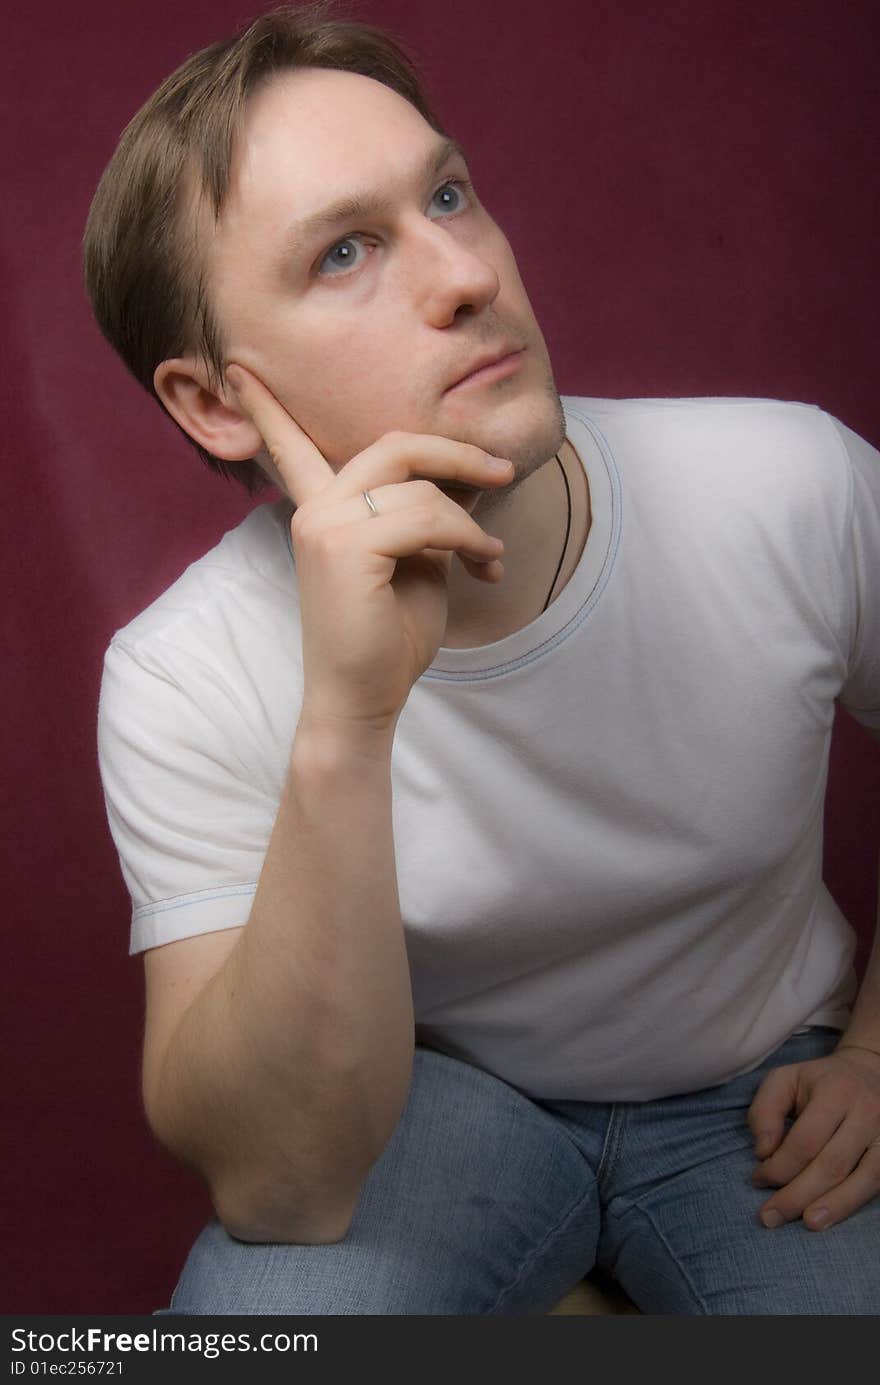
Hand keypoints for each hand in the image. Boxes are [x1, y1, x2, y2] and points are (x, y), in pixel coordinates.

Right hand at [225, 364, 512, 734]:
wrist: (363, 700)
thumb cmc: (388, 639)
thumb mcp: (417, 562)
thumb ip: (431, 513)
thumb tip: (476, 470)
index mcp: (320, 511)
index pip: (292, 448)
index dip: (269, 409)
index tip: (239, 368)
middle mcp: (315, 510)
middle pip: (394, 445)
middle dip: (456, 451)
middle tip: (503, 468)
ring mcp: (324, 525)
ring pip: (419, 484)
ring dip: (471, 518)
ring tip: (490, 555)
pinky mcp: (345, 546)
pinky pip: (427, 516)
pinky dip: (467, 537)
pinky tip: (483, 564)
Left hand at [747, 1042, 879, 1230]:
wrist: (869, 1071)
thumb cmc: (818, 1081)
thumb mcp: (784, 1080)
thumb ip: (764, 1111)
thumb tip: (763, 1152)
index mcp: (835, 1091)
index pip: (805, 1141)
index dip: (779, 1166)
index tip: (757, 1178)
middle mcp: (866, 1113)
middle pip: (832, 1164)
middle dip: (797, 1195)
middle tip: (770, 1216)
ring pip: (862, 1180)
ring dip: (832, 1207)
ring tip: (806, 1223)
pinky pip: (877, 1184)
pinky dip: (853, 1203)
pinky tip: (832, 1216)